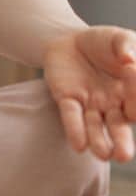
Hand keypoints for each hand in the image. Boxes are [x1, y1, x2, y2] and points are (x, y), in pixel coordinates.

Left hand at [43, 25, 135, 161]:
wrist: (70, 39)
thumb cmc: (103, 43)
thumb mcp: (120, 39)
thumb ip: (127, 46)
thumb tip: (129, 61)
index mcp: (130, 93)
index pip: (135, 104)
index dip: (135, 97)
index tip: (130, 77)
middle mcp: (112, 104)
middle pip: (118, 128)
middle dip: (122, 142)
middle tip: (123, 156)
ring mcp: (89, 104)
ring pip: (95, 128)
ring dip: (98, 141)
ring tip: (103, 154)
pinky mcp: (67, 99)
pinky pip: (71, 116)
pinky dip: (75, 129)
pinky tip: (79, 145)